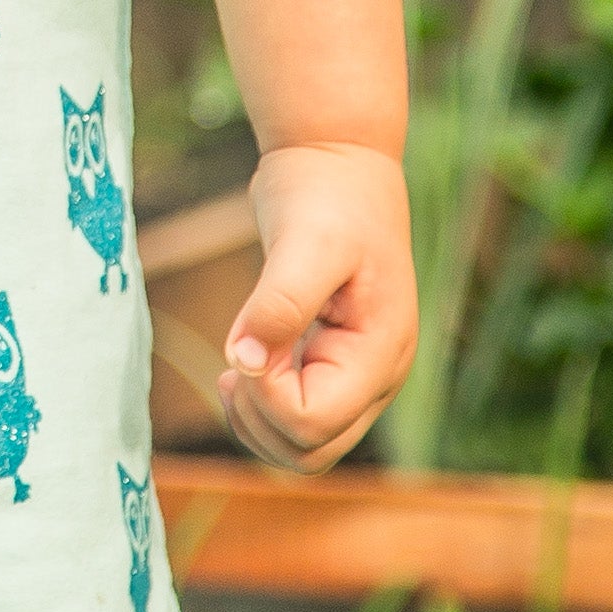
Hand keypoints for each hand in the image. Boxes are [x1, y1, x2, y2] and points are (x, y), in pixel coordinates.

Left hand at [220, 142, 416, 476]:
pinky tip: (241, 369)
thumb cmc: (325, 195)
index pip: (315, 423)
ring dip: (256, 425)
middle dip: (260, 422)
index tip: (243, 348)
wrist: (337, 160)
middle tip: (232, 370)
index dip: (266, 400)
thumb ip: (278, 305)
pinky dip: (261, 410)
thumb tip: (244, 365)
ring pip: (304, 448)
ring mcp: (357, 373)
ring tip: (233, 374)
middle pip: (312, 451)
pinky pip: (297, 419)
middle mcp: (376, 374)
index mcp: (380, 352)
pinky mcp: (331, 363)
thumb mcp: (303, 242)